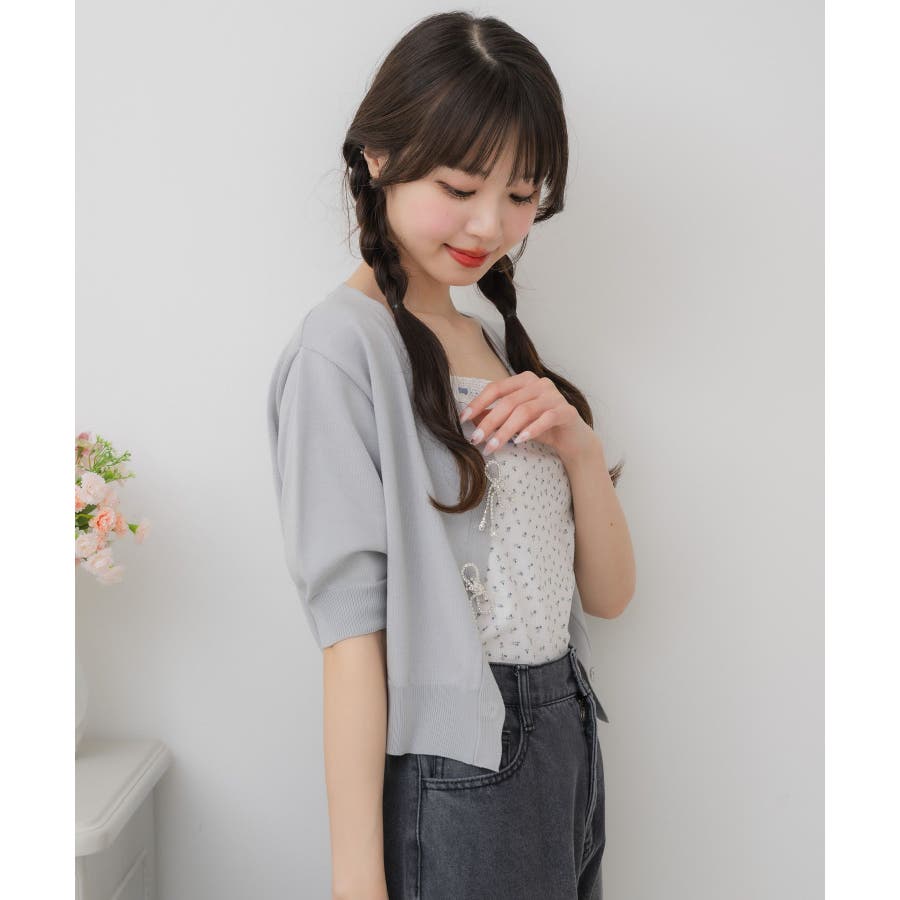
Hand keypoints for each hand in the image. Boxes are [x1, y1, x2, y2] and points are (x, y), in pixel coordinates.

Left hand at [458, 371, 601, 466]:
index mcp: (524, 380)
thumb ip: (495, 416)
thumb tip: (470, 418)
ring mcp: (554, 396)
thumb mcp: (514, 421)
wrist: (572, 439)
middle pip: (509, 402)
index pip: (497, 388)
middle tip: (476, 439)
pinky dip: (531, 430)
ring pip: (524, 411)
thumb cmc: (541, 427)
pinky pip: (546, 419)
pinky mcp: (566, 411)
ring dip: (505, 431)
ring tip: (492, 447)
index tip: (463, 419)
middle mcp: (540, 383)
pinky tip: (520, 441)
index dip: (479, 403)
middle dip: (489, 422)